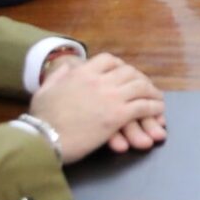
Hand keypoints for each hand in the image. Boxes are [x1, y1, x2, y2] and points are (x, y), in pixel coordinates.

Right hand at [29, 53, 165, 163]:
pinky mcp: (117, 115)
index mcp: (81, 72)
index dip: (120, 66)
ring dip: (152, 93)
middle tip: (146, 88)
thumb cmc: (41, 118)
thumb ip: (57, 75)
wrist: (44, 139)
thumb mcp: (45, 90)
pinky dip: (153, 108)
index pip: (108, 60)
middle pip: (129, 72)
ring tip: (157, 100)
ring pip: (140, 87)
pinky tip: (158, 112)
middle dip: (140, 79)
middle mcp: (99, 80)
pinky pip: (143, 107)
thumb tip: (67, 66)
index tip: (125, 73)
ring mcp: (110, 97)